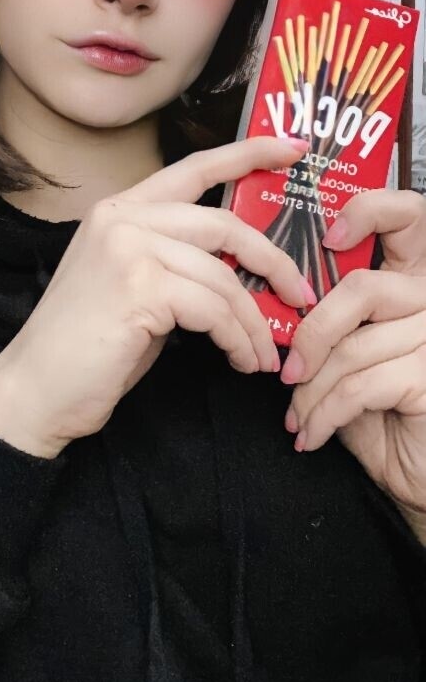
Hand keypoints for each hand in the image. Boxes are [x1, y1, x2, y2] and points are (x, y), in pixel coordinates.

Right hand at [0, 136, 314, 453]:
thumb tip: (243, 270)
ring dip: (253, 322)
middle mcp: (122, 218)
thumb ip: (178, 262)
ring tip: (263, 356)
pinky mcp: (139, 288)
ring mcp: (128, 249)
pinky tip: (239, 361)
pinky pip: (214, 309)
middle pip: (224, 224)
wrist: (35, 392)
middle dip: (273, 262)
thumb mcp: (136, 288)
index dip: (248, 154)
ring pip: (224, 276)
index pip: (194, 168)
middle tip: (301, 296)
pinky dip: (236, 339)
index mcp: (120, 210)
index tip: (294, 148)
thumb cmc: (88, 350)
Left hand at [280, 188, 425, 530]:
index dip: (370, 210)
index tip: (329, 237)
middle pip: (363, 287)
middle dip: (313, 329)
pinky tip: (310, 434)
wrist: (418, 471)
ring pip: (350, 348)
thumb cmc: (380, 409)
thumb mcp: (351, 353)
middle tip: (288, 366)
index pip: (409, 215)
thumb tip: (270, 301)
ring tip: (297, 414)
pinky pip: (357, 387)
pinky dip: (322, 415)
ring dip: (309, 390)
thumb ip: (330, 317)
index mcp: (412, 279)